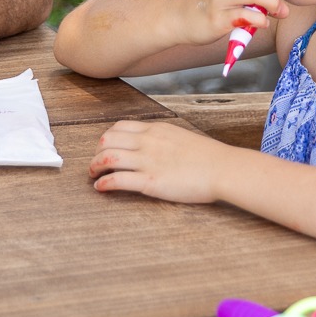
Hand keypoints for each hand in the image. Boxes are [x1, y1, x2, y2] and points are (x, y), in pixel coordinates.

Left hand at [89, 120, 229, 202]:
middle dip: (96, 153)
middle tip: (95, 164)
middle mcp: (147, 142)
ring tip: (93, 176)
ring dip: (94, 167)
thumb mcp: (181, 137)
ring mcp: (147, 161)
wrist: (223, 168)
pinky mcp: (150, 182)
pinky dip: (103, 184)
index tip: (105, 148)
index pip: (120, 127)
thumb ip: (163, 139)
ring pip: (107, 158)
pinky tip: (101, 188)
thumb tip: (154, 146)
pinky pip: (117, 180)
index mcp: (155, 129)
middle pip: (107, 140)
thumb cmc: (209, 157)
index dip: (107, 138)